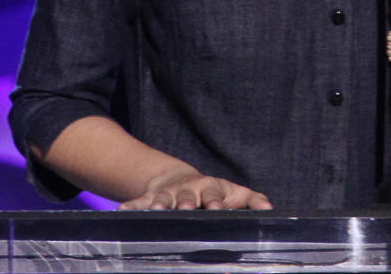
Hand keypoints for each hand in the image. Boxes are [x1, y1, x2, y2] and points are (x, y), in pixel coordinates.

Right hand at [117, 168, 273, 210]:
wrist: (178, 179)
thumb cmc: (211, 192)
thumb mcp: (233, 194)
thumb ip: (251, 200)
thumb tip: (269, 210)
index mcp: (210, 189)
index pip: (214, 194)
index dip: (215, 201)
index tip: (216, 209)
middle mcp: (188, 190)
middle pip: (187, 195)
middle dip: (185, 202)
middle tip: (184, 208)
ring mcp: (168, 194)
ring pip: (163, 198)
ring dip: (159, 204)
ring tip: (156, 210)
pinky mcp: (150, 197)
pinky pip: (139, 202)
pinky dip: (131, 206)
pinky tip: (122, 211)